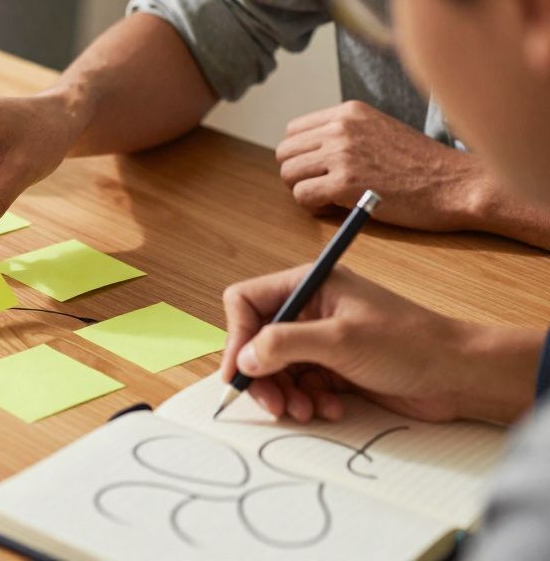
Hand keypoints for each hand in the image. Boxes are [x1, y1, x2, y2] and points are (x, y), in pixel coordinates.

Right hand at [220, 265, 540, 424]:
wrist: (459, 375)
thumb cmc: (408, 343)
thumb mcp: (340, 340)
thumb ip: (284, 344)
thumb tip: (244, 358)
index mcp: (309, 285)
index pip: (246, 302)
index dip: (237, 337)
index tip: (239, 373)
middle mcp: (310, 309)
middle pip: (258, 340)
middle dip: (262, 375)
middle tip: (273, 405)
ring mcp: (322, 339)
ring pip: (277, 368)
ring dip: (285, 393)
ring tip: (305, 411)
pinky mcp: (335, 367)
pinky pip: (302, 385)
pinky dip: (308, 400)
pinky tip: (331, 409)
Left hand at [276, 101, 488, 229]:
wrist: (457, 184)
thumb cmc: (423, 165)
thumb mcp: (381, 131)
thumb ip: (346, 135)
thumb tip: (309, 153)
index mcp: (349, 112)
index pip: (294, 131)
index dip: (303, 155)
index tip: (321, 170)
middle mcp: (341, 128)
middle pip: (285, 152)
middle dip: (299, 174)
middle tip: (322, 188)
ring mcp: (342, 155)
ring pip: (289, 174)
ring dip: (305, 191)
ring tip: (332, 199)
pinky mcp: (344, 183)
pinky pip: (302, 196)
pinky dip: (314, 207)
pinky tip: (338, 209)